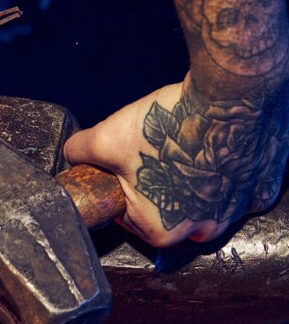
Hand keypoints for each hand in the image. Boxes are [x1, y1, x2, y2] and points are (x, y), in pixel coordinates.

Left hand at [64, 74, 287, 246]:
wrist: (228, 101)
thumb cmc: (167, 126)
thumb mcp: (104, 138)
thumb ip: (80, 151)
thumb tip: (72, 152)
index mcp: (161, 231)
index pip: (128, 216)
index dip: (120, 186)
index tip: (123, 165)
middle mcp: (203, 230)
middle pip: (169, 211)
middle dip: (158, 185)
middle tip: (153, 152)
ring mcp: (237, 211)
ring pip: (206, 204)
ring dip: (193, 182)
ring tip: (183, 148)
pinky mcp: (260, 188)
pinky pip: (239, 186)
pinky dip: (227, 170)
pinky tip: (214, 148)